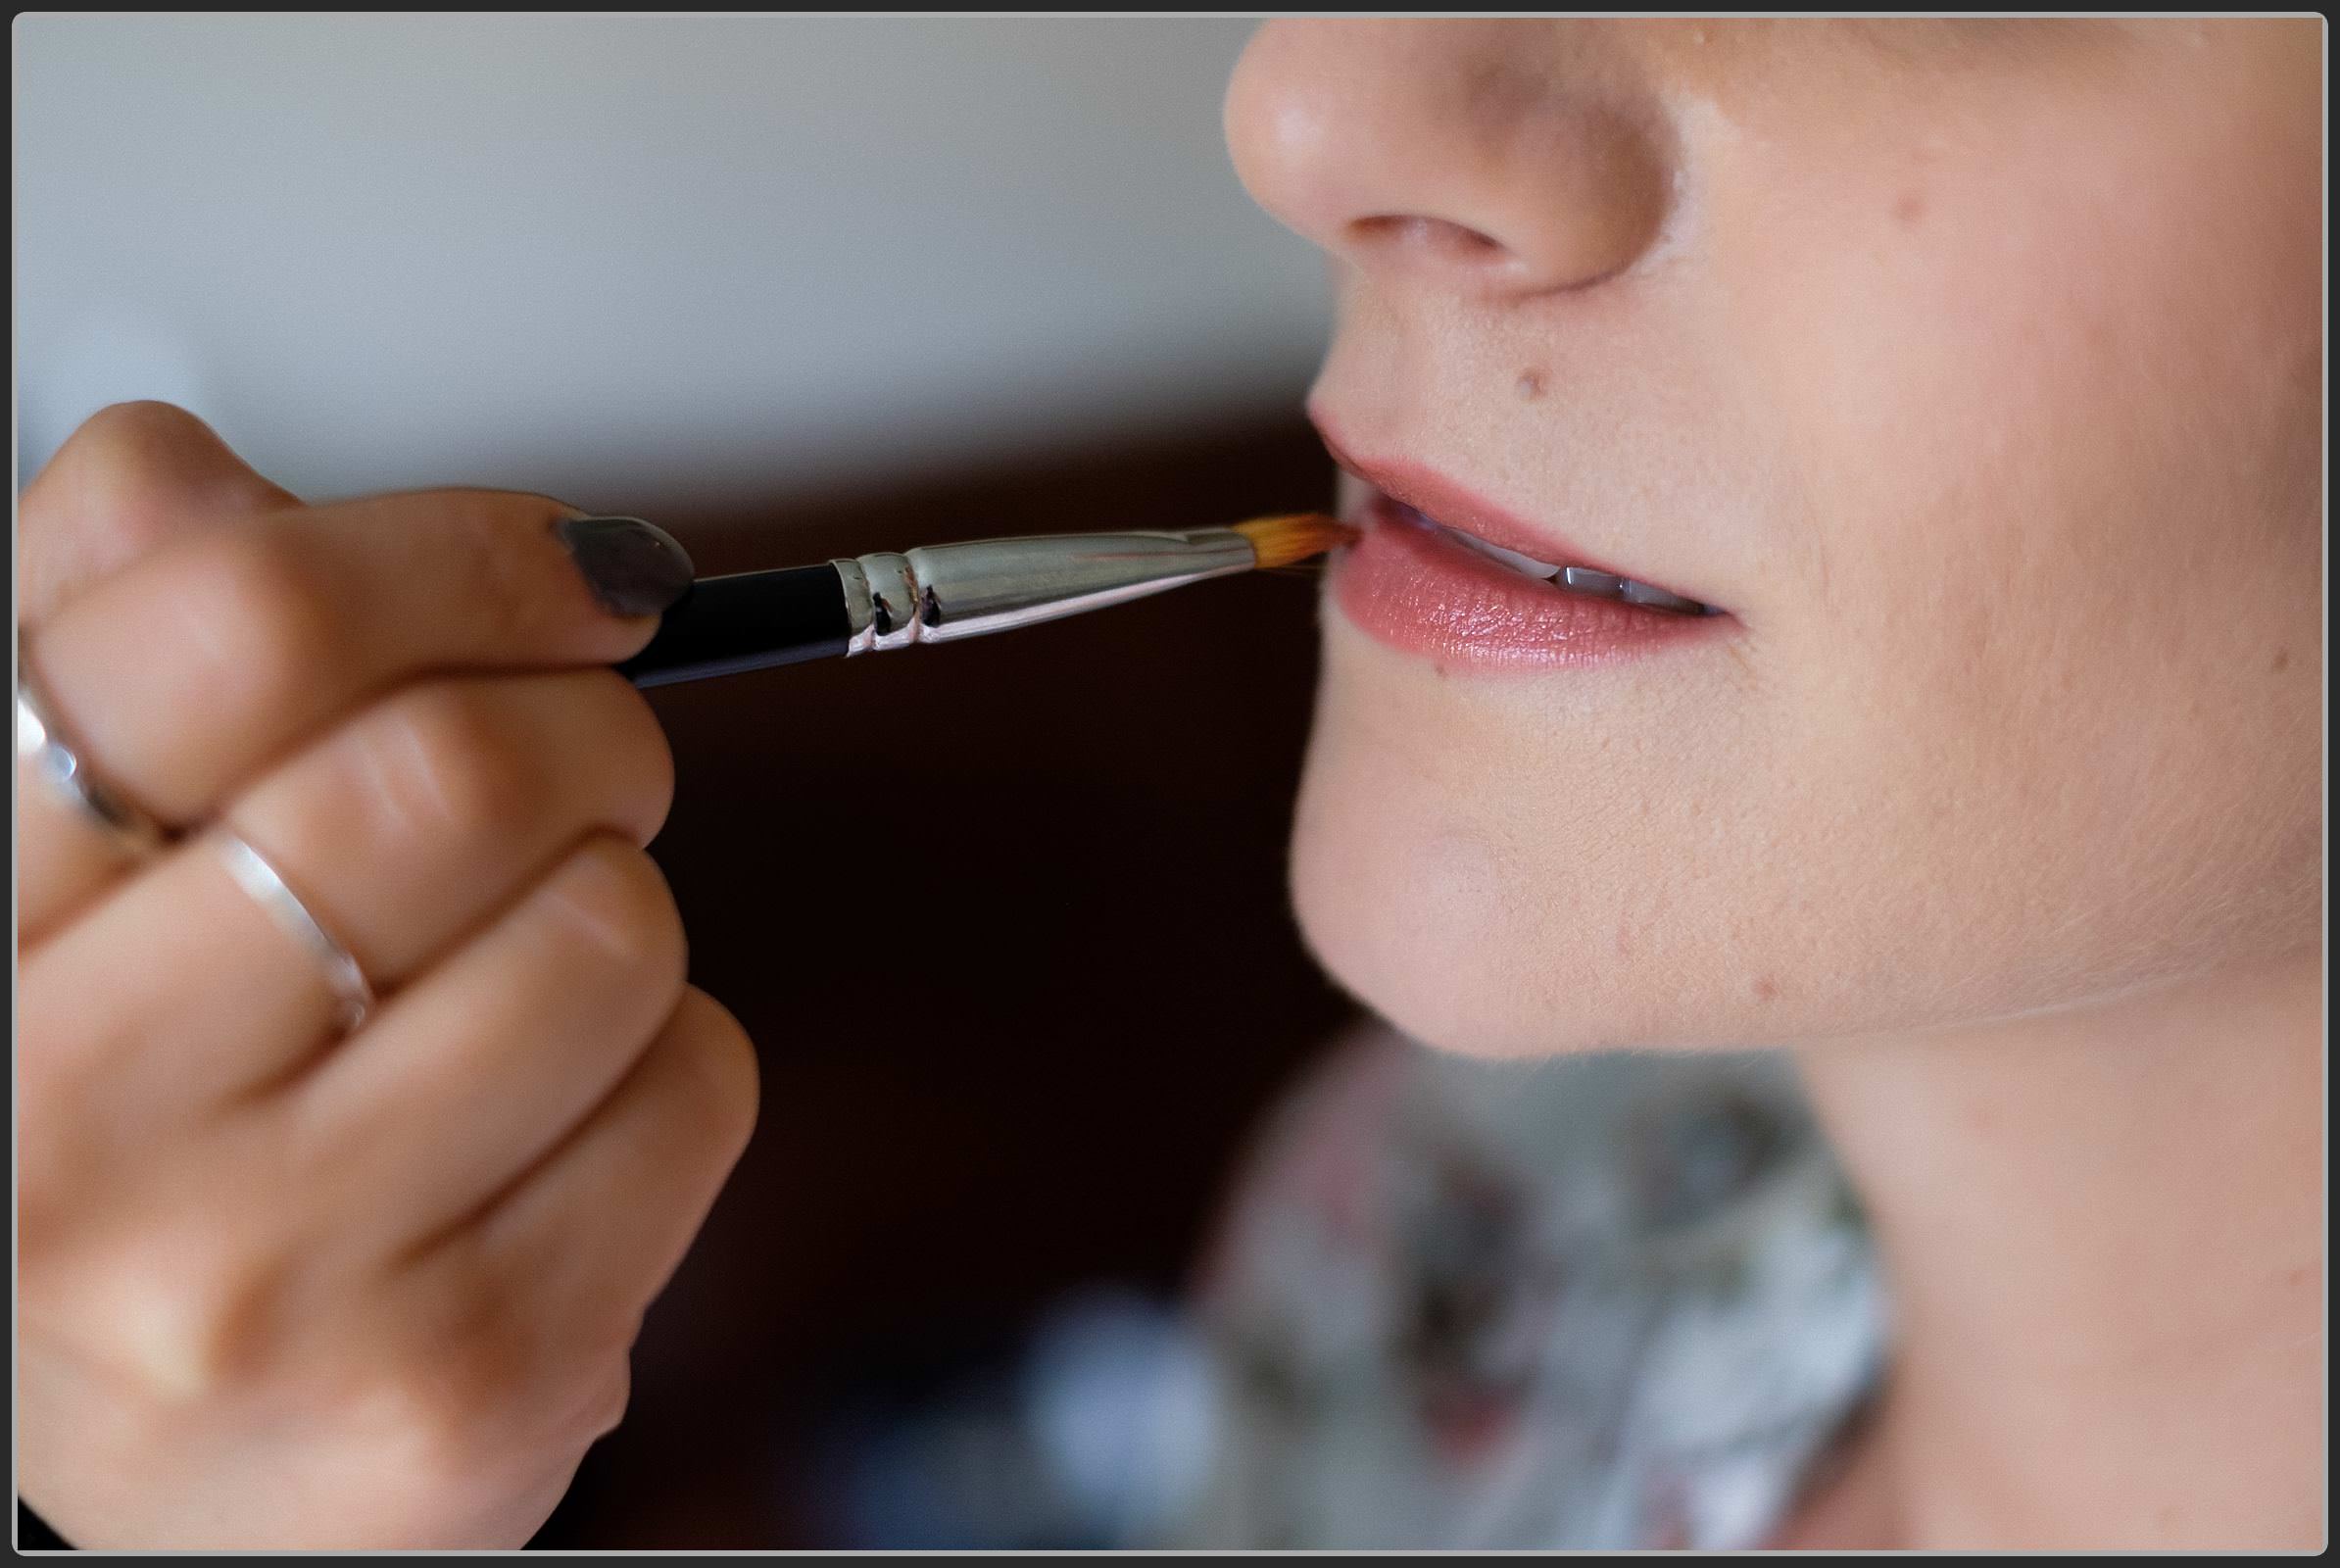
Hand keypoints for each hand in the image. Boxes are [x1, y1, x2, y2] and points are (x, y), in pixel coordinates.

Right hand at [15, 403, 759, 1547]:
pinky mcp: (460, 1386)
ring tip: (521, 971)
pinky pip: (697, 1088)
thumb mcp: (57, 858)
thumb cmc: (140, 1107)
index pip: (238, 625)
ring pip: (611, 929)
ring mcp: (269, 1280)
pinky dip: (668, 1061)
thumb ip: (109, 630)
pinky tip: (545, 1126)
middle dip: (589, 726)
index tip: (581, 570)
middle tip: (586, 760)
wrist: (170, 1435)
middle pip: (459, 772)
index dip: (464, 554)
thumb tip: (209, 473)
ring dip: (618, 903)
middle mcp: (72, 1122)